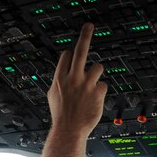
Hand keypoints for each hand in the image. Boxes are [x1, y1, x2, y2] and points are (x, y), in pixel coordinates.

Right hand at [47, 23, 107, 137]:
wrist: (68, 130)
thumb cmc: (61, 115)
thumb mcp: (52, 96)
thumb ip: (59, 82)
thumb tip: (60, 74)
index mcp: (60, 78)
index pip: (67, 56)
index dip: (71, 54)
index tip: (73, 53)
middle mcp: (73, 78)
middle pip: (81, 51)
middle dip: (85, 36)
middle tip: (89, 26)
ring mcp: (86, 85)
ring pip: (98, 66)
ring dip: (97, 73)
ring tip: (92, 84)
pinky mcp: (97, 93)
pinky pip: (103, 85)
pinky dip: (100, 91)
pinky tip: (94, 100)